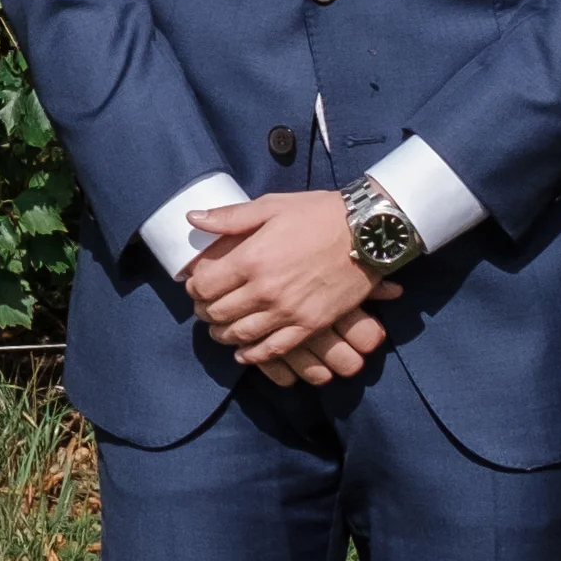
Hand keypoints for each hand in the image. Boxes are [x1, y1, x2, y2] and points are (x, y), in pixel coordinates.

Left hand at [182, 188, 389, 380]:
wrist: (368, 233)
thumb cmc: (319, 214)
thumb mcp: (272, 206)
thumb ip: (230, 217)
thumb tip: (192, 218)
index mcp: (251, 258)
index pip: (205, 286)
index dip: (194, 288)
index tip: (196, 285)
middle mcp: (265, 290)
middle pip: (218, 313)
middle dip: (205, 311)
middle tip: (205, 307)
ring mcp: (288, 311)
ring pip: (241, 334)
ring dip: (223, 334)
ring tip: (220, 328)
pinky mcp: (310, 325)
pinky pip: (274, 349)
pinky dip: (253, 355)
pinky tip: (244, 353)